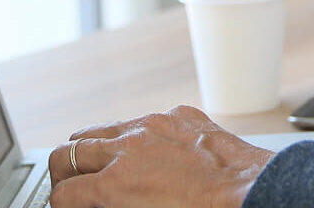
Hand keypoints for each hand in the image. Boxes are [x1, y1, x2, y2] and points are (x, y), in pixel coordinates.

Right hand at [48, 105, 271, 207]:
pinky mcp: (178, 115)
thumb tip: (101, 203)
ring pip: (98, 129)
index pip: (62, 194)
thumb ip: (115, 207)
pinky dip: (134, 137)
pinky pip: (141, 121)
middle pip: (66, 154)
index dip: (60, 206)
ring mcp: (152, 126)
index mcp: (117, 185)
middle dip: (63, 175)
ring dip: (92, 150)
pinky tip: (147, 153)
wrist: (253, 192)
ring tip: (99, 167)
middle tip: (71, 188)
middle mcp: (128, 149)